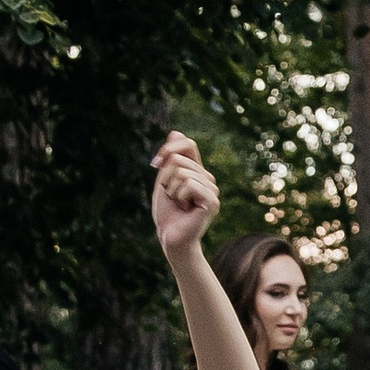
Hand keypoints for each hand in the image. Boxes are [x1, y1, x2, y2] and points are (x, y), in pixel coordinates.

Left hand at [150, 131, 221, 260]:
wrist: (171, 238)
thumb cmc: (167, 213)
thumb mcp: (164, 180)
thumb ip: (170, 158)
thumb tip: (175, 131)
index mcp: (198, 172)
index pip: (188, 144)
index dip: (170, 148)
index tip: (156, 162)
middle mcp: (208, 178)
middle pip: (179, 160)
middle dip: (166, 179)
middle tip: (172, 197)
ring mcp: (213, 190)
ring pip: (182, 172)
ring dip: (172, 190)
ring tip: (179, 204)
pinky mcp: (212, 201)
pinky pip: (189, 184)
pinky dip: (179, 196)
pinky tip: (185, 209)